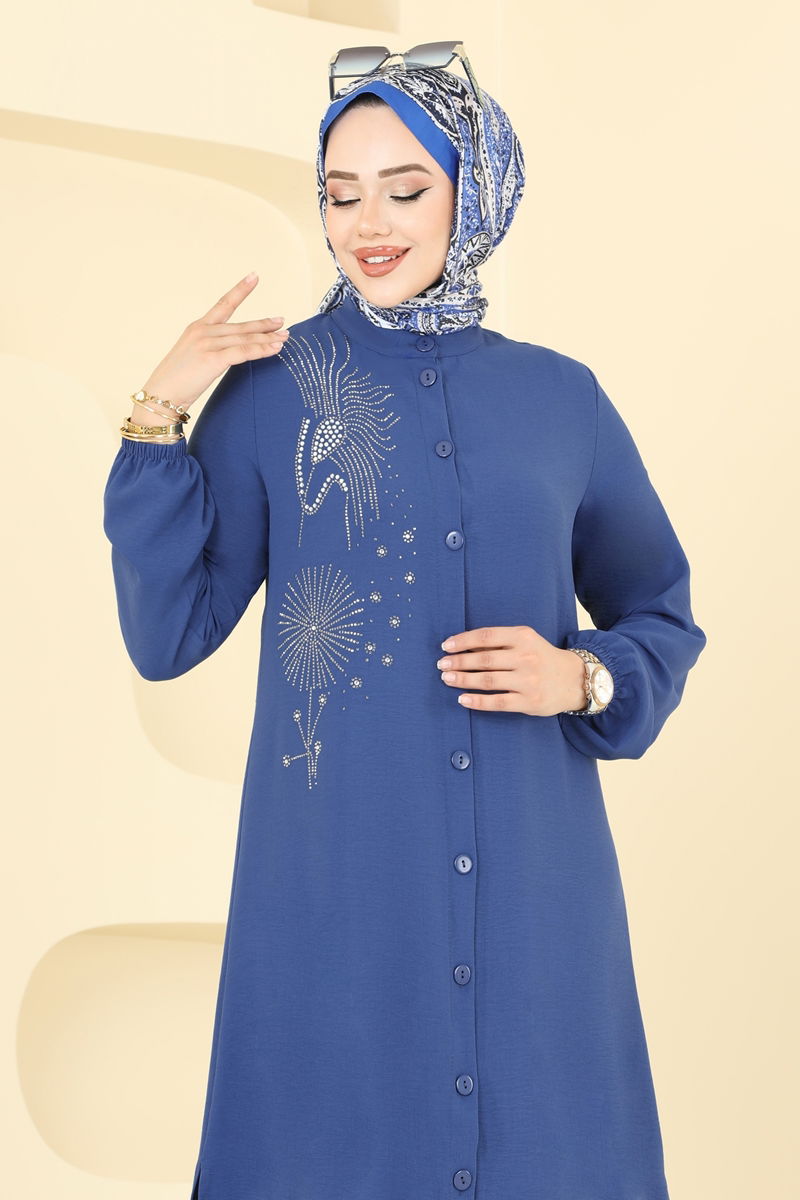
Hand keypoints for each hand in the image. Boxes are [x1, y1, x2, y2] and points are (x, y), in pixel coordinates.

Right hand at [133, 272, 289, 421]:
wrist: (160, 395)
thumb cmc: (175, 381)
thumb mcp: (192, 357)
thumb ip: (211, 349)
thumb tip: (231, 353)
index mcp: (198, 327)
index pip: (223, 304)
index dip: (240, 290)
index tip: (254, 277)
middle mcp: (203, 331)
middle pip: (241, 325)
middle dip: (264, 324)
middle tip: (282, 322)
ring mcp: (207, 344)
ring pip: (245, 338)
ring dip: (268, 338)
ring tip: (284, 337)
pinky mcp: (212, 359)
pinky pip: (243, 352)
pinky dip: (261, 350)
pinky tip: (274, 349)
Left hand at [435, 625, 587, 715]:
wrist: (575, 679)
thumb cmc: (542, 658)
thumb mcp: (526, 641)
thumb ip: (500, 643)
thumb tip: (464, 647)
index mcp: (523, 637)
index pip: (486, 636)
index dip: (463, 641)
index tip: (446, 646)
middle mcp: (526, 657)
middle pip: (484, 659)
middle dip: (459, 661)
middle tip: (442, 664)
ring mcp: (528, 680)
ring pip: (488, 680)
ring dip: (463, 679)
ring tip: (447, 678)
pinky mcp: (529, 701)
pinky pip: (498, 702)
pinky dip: (477, 701)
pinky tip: (463, 699)